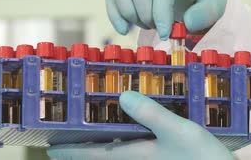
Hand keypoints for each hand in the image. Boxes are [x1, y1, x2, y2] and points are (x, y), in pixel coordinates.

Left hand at [47, 91, 232, 159]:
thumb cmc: (200, 158)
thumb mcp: (178, 131)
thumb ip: (151, 113)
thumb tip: (122, 96)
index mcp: (134, 156)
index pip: (92, 154)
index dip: (69, 150)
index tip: (49, 148)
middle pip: (102, 158)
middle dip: (83, 151)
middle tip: (67, 141)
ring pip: (118, 157)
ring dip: (104, 149)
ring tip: (95, 139)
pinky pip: (135, 155)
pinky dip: (126, 148)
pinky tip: (136, 138)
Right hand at [105, 0, 226, 39]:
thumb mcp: (216, 5)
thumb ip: (206, 13)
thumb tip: (187, 21)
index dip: (161, 10)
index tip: (165, 33)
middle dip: (144, 12)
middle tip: (157, 29)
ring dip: (127, 11)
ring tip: (146, 26)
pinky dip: (114, 11)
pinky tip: (125, 29)